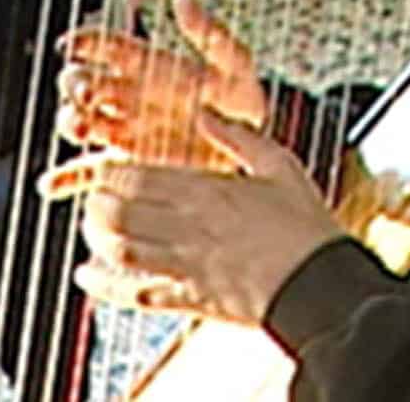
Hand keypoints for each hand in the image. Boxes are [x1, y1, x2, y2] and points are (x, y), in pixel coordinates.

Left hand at [44, 107, 346, 325]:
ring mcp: (187, 265)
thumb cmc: (306, 225)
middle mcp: (189, 227)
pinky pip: (137, 294)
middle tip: (94, 200)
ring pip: (120, 251)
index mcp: (207, 190)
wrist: (323, 286)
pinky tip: (87, 277)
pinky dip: (105, 287)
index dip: (109, 173)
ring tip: (91, 230)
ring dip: (97, 240)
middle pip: (118, 214)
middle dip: (96, 205)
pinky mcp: (192, 299)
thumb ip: (237, 136)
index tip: (103, 169)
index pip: (136, 177)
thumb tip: (202, 110)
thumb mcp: (280, 165)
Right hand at [55, 0, 269, 169]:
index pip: (107, 45)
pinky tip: (52, 186)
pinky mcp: (126, 168)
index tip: (72, 45)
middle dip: (76, 85)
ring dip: (71, 123)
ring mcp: (124, 132)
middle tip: (86, 94)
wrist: (250, 160)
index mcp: (148, 66)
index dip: (85, 40)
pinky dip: (66, 179)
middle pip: (85, 83)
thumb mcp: (233, 64)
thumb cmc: (241, 105)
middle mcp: (128, 96)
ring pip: (81, 122)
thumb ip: (208, 33)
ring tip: (79, 130)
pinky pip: (88, 172)